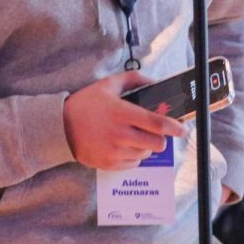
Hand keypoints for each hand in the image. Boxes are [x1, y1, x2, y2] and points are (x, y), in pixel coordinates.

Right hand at [63, 70, 187, 169]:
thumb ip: (133, 79)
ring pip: (146, 154)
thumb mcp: (107, 85)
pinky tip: (124, 145)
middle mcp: (120, 135)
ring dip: (146, 146)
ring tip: (134, 137)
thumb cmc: (85, 104)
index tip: (183, 129)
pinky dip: (134, 156)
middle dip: (161, 138)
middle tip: (155, 132)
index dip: (175, 127)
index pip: (157, 123)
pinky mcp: (109, 164)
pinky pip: (134, 164)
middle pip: (157, 143)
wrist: (60, 128)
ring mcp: (115, 152)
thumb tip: (154, 81)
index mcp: (122, 113)